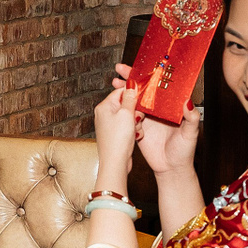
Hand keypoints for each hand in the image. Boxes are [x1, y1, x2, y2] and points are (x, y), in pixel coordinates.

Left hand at [92, 71, 140, 187]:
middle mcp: (105, 115)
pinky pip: (128, 128)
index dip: (133, 94)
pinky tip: (134, 138)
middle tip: (136, 119)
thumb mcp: (126, 114)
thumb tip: (131, 84)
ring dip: (136, 123)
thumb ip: (130, 98)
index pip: (121, 91)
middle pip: (126, 104)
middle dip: (135, 112)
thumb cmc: (118, 140)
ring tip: (135, 131)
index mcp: (104, 106)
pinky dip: (134, 131)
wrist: (115, 163)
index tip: (143, 98)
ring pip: (129, 117)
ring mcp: (110, 126)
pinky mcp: (116, 135)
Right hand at [108, 62, 199, 173]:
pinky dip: (123, 109)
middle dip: (132, 79)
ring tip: (115, 83)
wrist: (172, 169)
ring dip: (124, 91)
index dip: (150, 76)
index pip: (160, 87)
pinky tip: (118, 104)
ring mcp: (148, 118)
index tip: (141, 67)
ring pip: (134, 100)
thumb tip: (187, 101)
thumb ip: (191, 117)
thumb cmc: (185, 151)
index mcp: (171, 107)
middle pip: (144, 90)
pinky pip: (129, 116)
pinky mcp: (139, 128)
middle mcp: (159, 110)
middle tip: (120, 69)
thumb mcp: (191, 133)